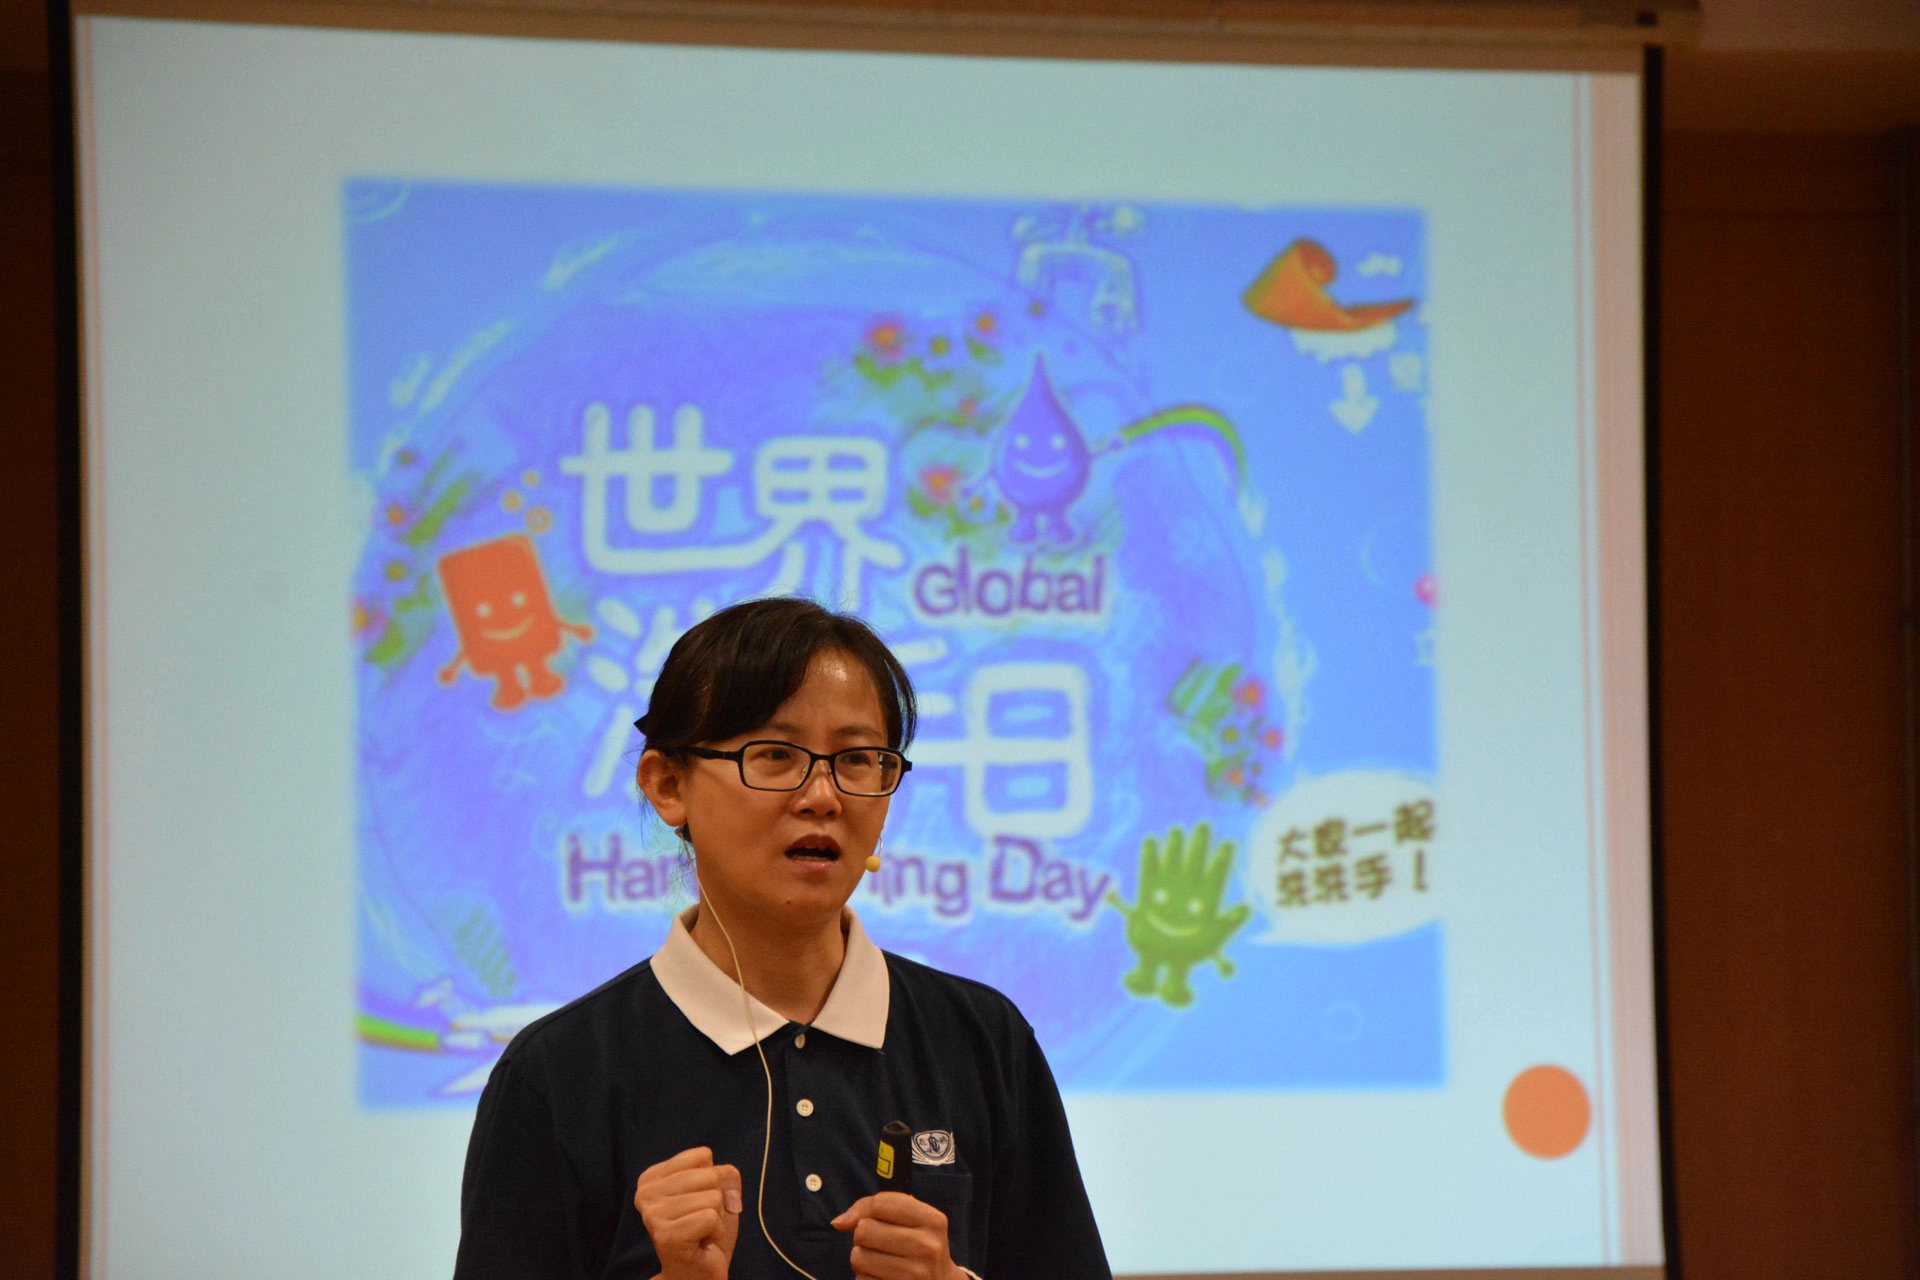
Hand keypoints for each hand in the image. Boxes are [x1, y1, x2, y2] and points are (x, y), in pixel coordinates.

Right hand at [634, 1147, 741, 1279]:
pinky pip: (711, 1218)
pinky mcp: (666, 1235)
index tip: (701, 1201)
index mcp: (652, 1177)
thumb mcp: (719, 1191)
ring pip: (712, 1197)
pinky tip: (702, 1242)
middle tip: (702, 1221)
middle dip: (717, 1200)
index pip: (702, 1155)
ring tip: (701, 1232)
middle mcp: (645, 1193)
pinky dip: (715, 1232)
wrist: (698, 1273)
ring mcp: (653, 1215)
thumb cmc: (705, 1231)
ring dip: (716, 1218)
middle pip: (709, 1175)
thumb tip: (728, 1185)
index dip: (714, 1179)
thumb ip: (725, 1174)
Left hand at [832, 1192, 961, 1279]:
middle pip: (864, 1230)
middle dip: (864, 1238)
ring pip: (858, 1257)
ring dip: (862, 1261)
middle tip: (881, 1246)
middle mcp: (928, 1247)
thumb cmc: (918, 1247)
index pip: (881, 1203)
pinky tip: (883, 1278)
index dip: (867, 1210)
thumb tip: (839, 1222)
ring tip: (881, 1263)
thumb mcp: (911, 1221)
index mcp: (933, 1220)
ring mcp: (915, 1274)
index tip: (874, 1220)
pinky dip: (865, 1278)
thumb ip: (874, 1209)